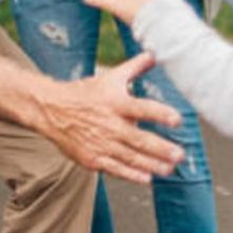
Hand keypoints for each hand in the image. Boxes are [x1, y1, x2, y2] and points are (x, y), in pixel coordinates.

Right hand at [36, 53, 183, 183]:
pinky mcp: (93, 158)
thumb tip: (154, 54)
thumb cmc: (86, 93)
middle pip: (139, 138)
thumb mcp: (110, 77)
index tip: (177, 119)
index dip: (160, 114)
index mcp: (116, 102)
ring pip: (131, 157)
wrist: (52, 110)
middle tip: (180, 154)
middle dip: (161, 148)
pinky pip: (116, 169)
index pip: (142, 108)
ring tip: (169, 168)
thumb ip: (134, 67)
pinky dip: (132, 175)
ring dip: (152, 164)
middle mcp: (110, 124)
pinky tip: (147, 178)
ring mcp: (101, 143)